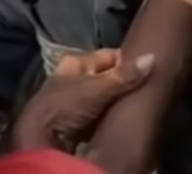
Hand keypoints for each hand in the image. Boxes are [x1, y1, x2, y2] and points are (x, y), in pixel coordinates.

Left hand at [12, 49, 153, 151]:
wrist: (40, 136)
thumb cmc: (66, 105)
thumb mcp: (97, 89)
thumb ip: (124, 76)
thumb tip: (151, 58)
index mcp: (76, 62)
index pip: (109, 55)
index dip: (129, 60)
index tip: (150, 68)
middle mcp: (74, 76)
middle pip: (107, 76)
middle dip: (124, 83)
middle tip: (148, 89)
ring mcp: (74, 98)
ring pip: (104, 96)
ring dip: (117, 102)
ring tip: (140, 104)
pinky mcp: (75, 119)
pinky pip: (99, 114)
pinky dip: (110, 116)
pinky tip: (123, 120)